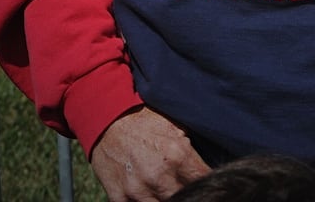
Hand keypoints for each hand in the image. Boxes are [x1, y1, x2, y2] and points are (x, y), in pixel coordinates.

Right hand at [90, 107, 210, 200]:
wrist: (107, 120)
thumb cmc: (144, 120)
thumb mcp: (173, 124)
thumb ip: (190, 147)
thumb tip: (208, 162)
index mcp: (177, 154)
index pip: (203, 179)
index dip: (205, 179)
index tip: (205, 178)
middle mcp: (159, 175)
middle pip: (185, 197)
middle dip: (188, 191)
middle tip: (184, 181)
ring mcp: (138, 190)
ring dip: (167, 197)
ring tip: (166, 186)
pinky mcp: (120, 198)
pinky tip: (149, 192)